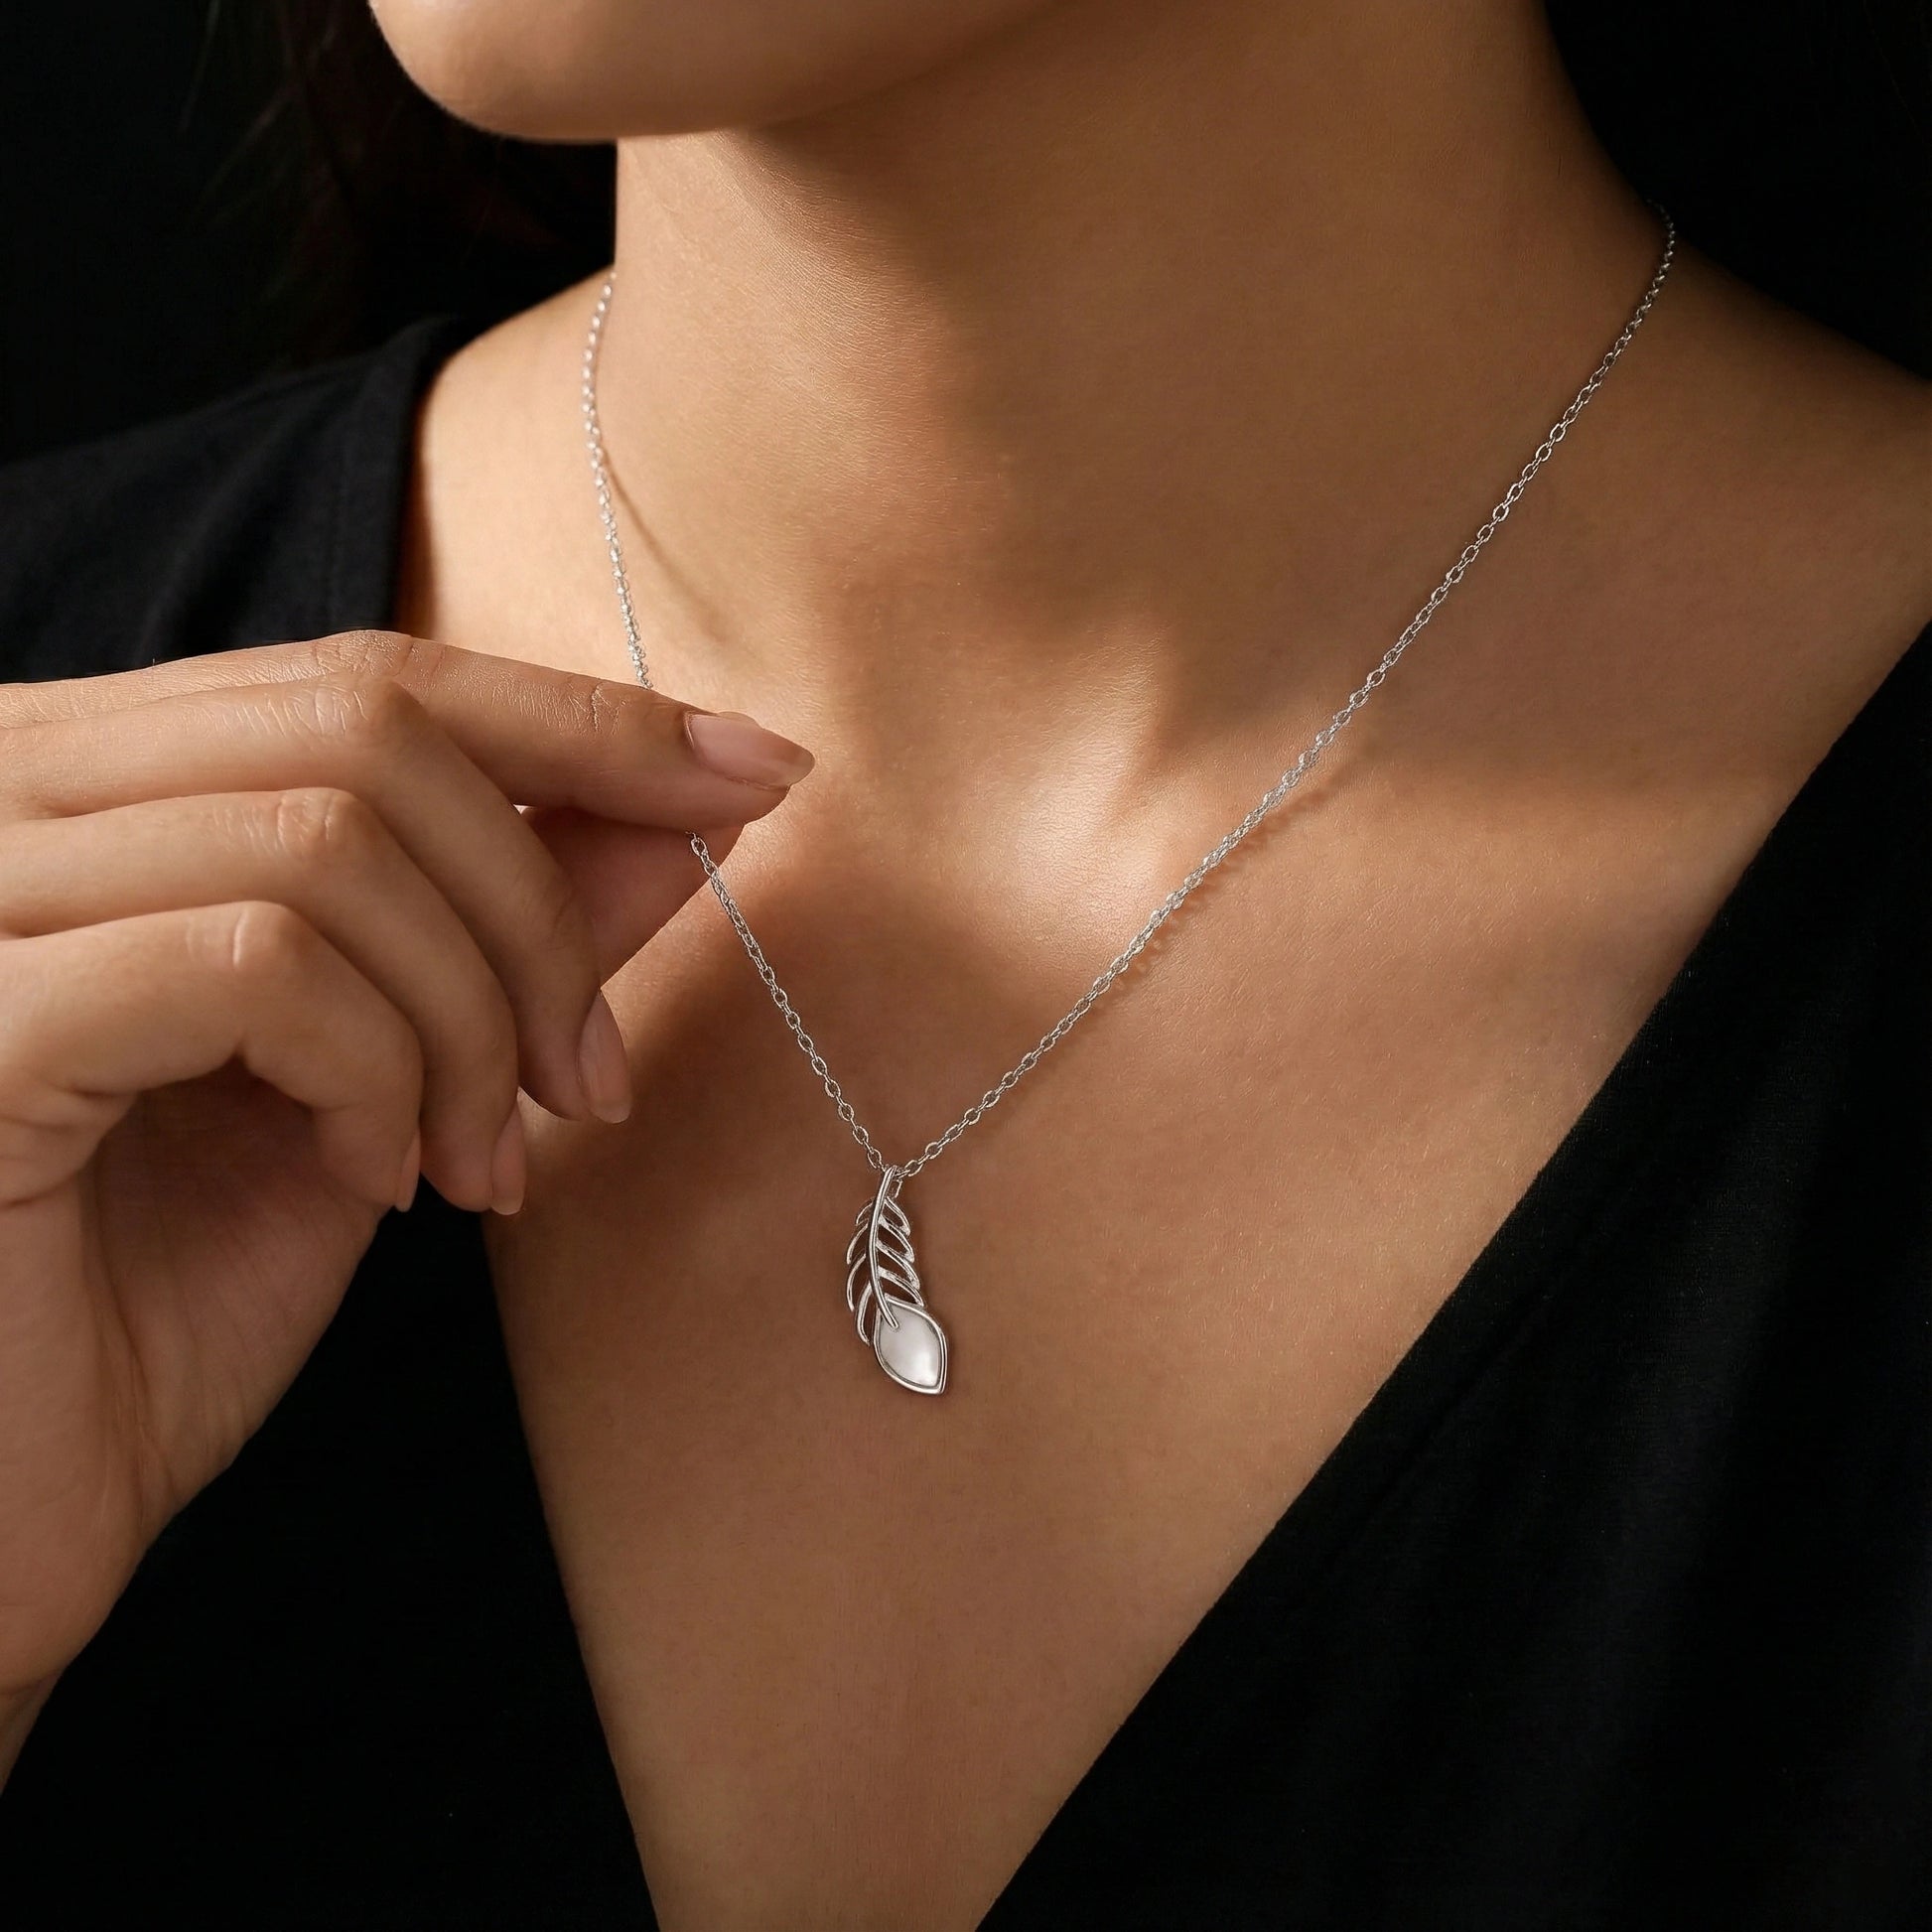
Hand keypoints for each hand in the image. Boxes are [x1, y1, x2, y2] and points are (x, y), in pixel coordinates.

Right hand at [0, 630, 810, 1726]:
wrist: (3, 1522)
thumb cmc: (158, 1302)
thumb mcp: (381, 1083)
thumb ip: (511, 931)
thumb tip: (693, 813)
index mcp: (89, 785)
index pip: (366, 679)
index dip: (582, 719)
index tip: (756, 772)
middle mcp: (1, 792)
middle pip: (365, 729)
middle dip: (539, 907)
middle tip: (588, 1079)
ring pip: (331, 842)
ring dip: (472, 1019)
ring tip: (478, 1162)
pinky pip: (258, 965)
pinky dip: (374, 1073)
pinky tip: (369, 1182)